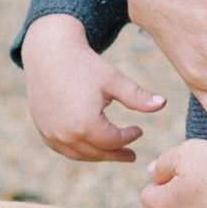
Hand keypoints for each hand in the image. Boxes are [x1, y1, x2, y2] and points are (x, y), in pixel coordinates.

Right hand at [21, 15, 166, 163]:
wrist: (49, 53)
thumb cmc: (85, 64)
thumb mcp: (113, 80)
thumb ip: (137, 97)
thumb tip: (163, 103)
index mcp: (86, 124)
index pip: (114, 141)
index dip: (129, 137)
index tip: (139, 130)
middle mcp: (66, 135)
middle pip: (98, 153)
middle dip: (116, 154)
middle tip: (130, 155)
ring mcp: (52, 135)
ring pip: (80, 155)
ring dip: (99, 154)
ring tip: (113, 151)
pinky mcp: (43, 131)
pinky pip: (64, 149)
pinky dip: (80, 150)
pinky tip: (91, 145)